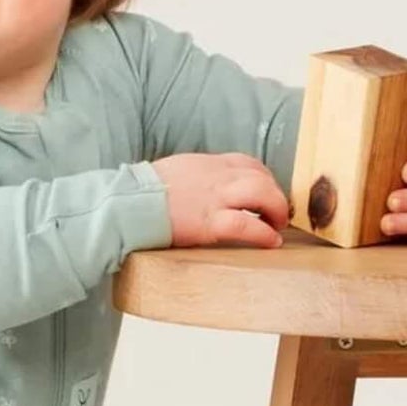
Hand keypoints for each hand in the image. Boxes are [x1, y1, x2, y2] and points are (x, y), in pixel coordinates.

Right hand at [150, 151, 290, 248]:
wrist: (128, 204)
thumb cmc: (145, 192)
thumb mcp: (177, 172)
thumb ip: (198, 176)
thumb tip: (208, 188)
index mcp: (208, 164)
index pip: (248, 163)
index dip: (265, 178)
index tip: (267, 193)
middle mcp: (217, 176)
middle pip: (262, 177)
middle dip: (276, 196)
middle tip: (278, 215)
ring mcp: (215, 198)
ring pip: (262, 194)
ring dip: (277, 211)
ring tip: (277, 227)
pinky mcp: (209, 223)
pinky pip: (246, 225)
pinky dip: (264, 234)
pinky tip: (270, 242)